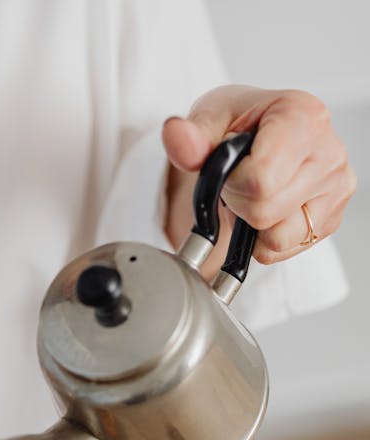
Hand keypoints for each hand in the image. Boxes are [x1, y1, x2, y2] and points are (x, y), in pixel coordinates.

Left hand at [162, 85, 355, 267]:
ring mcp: (336, 188)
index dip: (232, 182)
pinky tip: (269, 207)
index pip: (261, 180)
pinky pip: (283, 250)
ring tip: (256, 191)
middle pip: (265, 212)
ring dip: (253, 223)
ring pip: (277, 238)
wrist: (261, 133)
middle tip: (240, 180)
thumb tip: (175, 134)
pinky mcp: (330, 219)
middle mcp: (329, 152)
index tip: (232, 164)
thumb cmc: (241, 124)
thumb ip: (190, 136)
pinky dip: (265, 238)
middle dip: (240, 202)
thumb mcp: (209, 119)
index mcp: (303, 117)